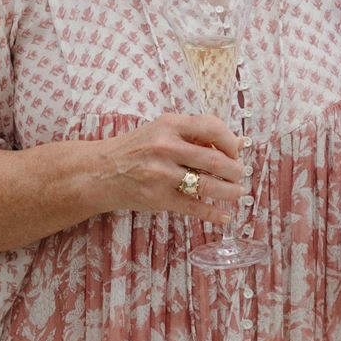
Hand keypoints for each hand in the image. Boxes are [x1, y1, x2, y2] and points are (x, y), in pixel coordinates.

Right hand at [97, 114, 245, 225]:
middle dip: (236, 171)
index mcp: (169, 124)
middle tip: (241, 176)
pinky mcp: (158, 198)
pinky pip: (194, 207)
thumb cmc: (136, 149)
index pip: (212, 127)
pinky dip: (213, 213)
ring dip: (230, 192)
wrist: (100, 171)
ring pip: (208, 186)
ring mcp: (162, 174)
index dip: (231, 141)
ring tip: (238, 193)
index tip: (236, 151)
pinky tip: (225, 216)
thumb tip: (239, 143)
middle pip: (215, 161)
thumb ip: (196, 134)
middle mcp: (166, 147)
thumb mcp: (162, 131)